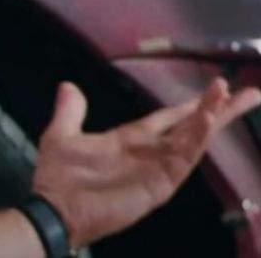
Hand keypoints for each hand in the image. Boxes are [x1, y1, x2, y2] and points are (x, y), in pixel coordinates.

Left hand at [31, 77, 260, 248]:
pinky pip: (184, 157)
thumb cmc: (59, 177)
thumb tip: (69, 86)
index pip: (171, 116)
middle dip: (221, 108)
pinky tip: (209, 120)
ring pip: (194, 137)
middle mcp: (151, 151)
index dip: (193, 103)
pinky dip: (197, 138)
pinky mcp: (160, 182)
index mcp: (132, 138)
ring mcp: (158, 167)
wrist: (54, 208)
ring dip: (212, 116)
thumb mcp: (62, 135)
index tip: (218, 87)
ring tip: (231, 96)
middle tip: (250, 92)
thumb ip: (70, 112)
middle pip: (193, 125)